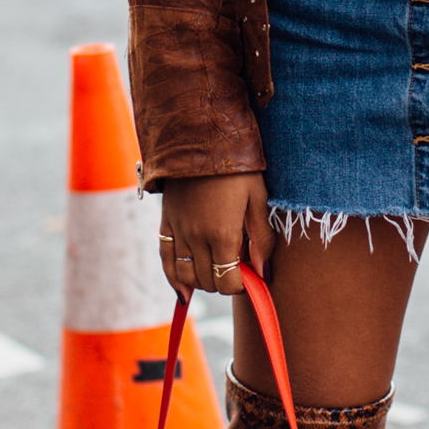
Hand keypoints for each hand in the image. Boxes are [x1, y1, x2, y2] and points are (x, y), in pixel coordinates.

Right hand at [158, 172, 273, 300]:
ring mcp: (178, 232)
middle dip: (224, 282)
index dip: (241, 285)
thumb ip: (261, 239)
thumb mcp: (258, 199)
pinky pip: (165, 260)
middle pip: (208, 282)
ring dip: (202, 281)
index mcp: (222, 235)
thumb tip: (263, 272)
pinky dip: (174, 279)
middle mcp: (196, 238)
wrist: (200, 137)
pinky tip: (184, 291)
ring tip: (215, 271)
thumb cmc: (237, 168)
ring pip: (185, 276)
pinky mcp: (166, 223)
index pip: (228, 283)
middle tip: (236, 268)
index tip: (250, 275)